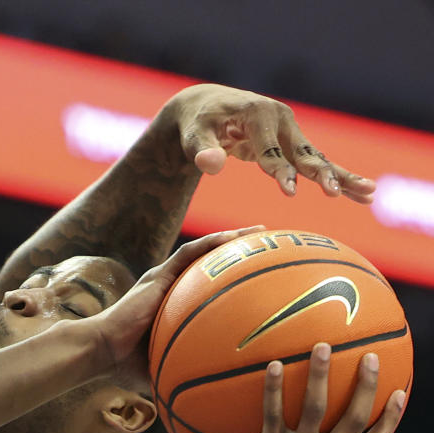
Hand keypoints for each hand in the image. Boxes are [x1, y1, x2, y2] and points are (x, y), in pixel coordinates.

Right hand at [90, 226, 264, 367]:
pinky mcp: (158, 276)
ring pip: (204, 251)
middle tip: (268, 249)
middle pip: (210, 264)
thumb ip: (181, 375)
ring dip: (232, 239)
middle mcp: (169, 287)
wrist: (101, 352)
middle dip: (240, 254)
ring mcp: (164, 279)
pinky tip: (234, 236)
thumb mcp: (162, 370)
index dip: (231, 281)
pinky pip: (190, 253)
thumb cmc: (124, 366)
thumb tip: (202, 401)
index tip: (259, 281)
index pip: (205, 288)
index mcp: (171, 306)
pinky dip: (212, 243)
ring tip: (259, 230)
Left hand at [167, 84, 375, 202]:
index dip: (279, 171)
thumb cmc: (198, 124)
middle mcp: (281, 119)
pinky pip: (316, 163)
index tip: (289, 192)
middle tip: (335, 193)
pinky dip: (337, 177)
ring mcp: (290, 131)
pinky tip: (361, 193)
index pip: (269, 151)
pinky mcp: (291, 143)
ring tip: (368, 194)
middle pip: (303, 152)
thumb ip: (203, 151)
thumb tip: (211, 166)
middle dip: (320, 173)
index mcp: (259, 114)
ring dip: (343, 176)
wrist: (207, 107)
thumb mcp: (194, 136)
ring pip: (318, 158)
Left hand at [212, 343, 405, 432]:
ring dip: (320, 375)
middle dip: (366, 386)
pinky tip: (274, 365)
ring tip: (322, 346)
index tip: (399, 393)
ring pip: (315, 409)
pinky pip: (272, 414)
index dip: (390, 420)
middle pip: (353, 420)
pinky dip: (274, 389)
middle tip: (370, 357)